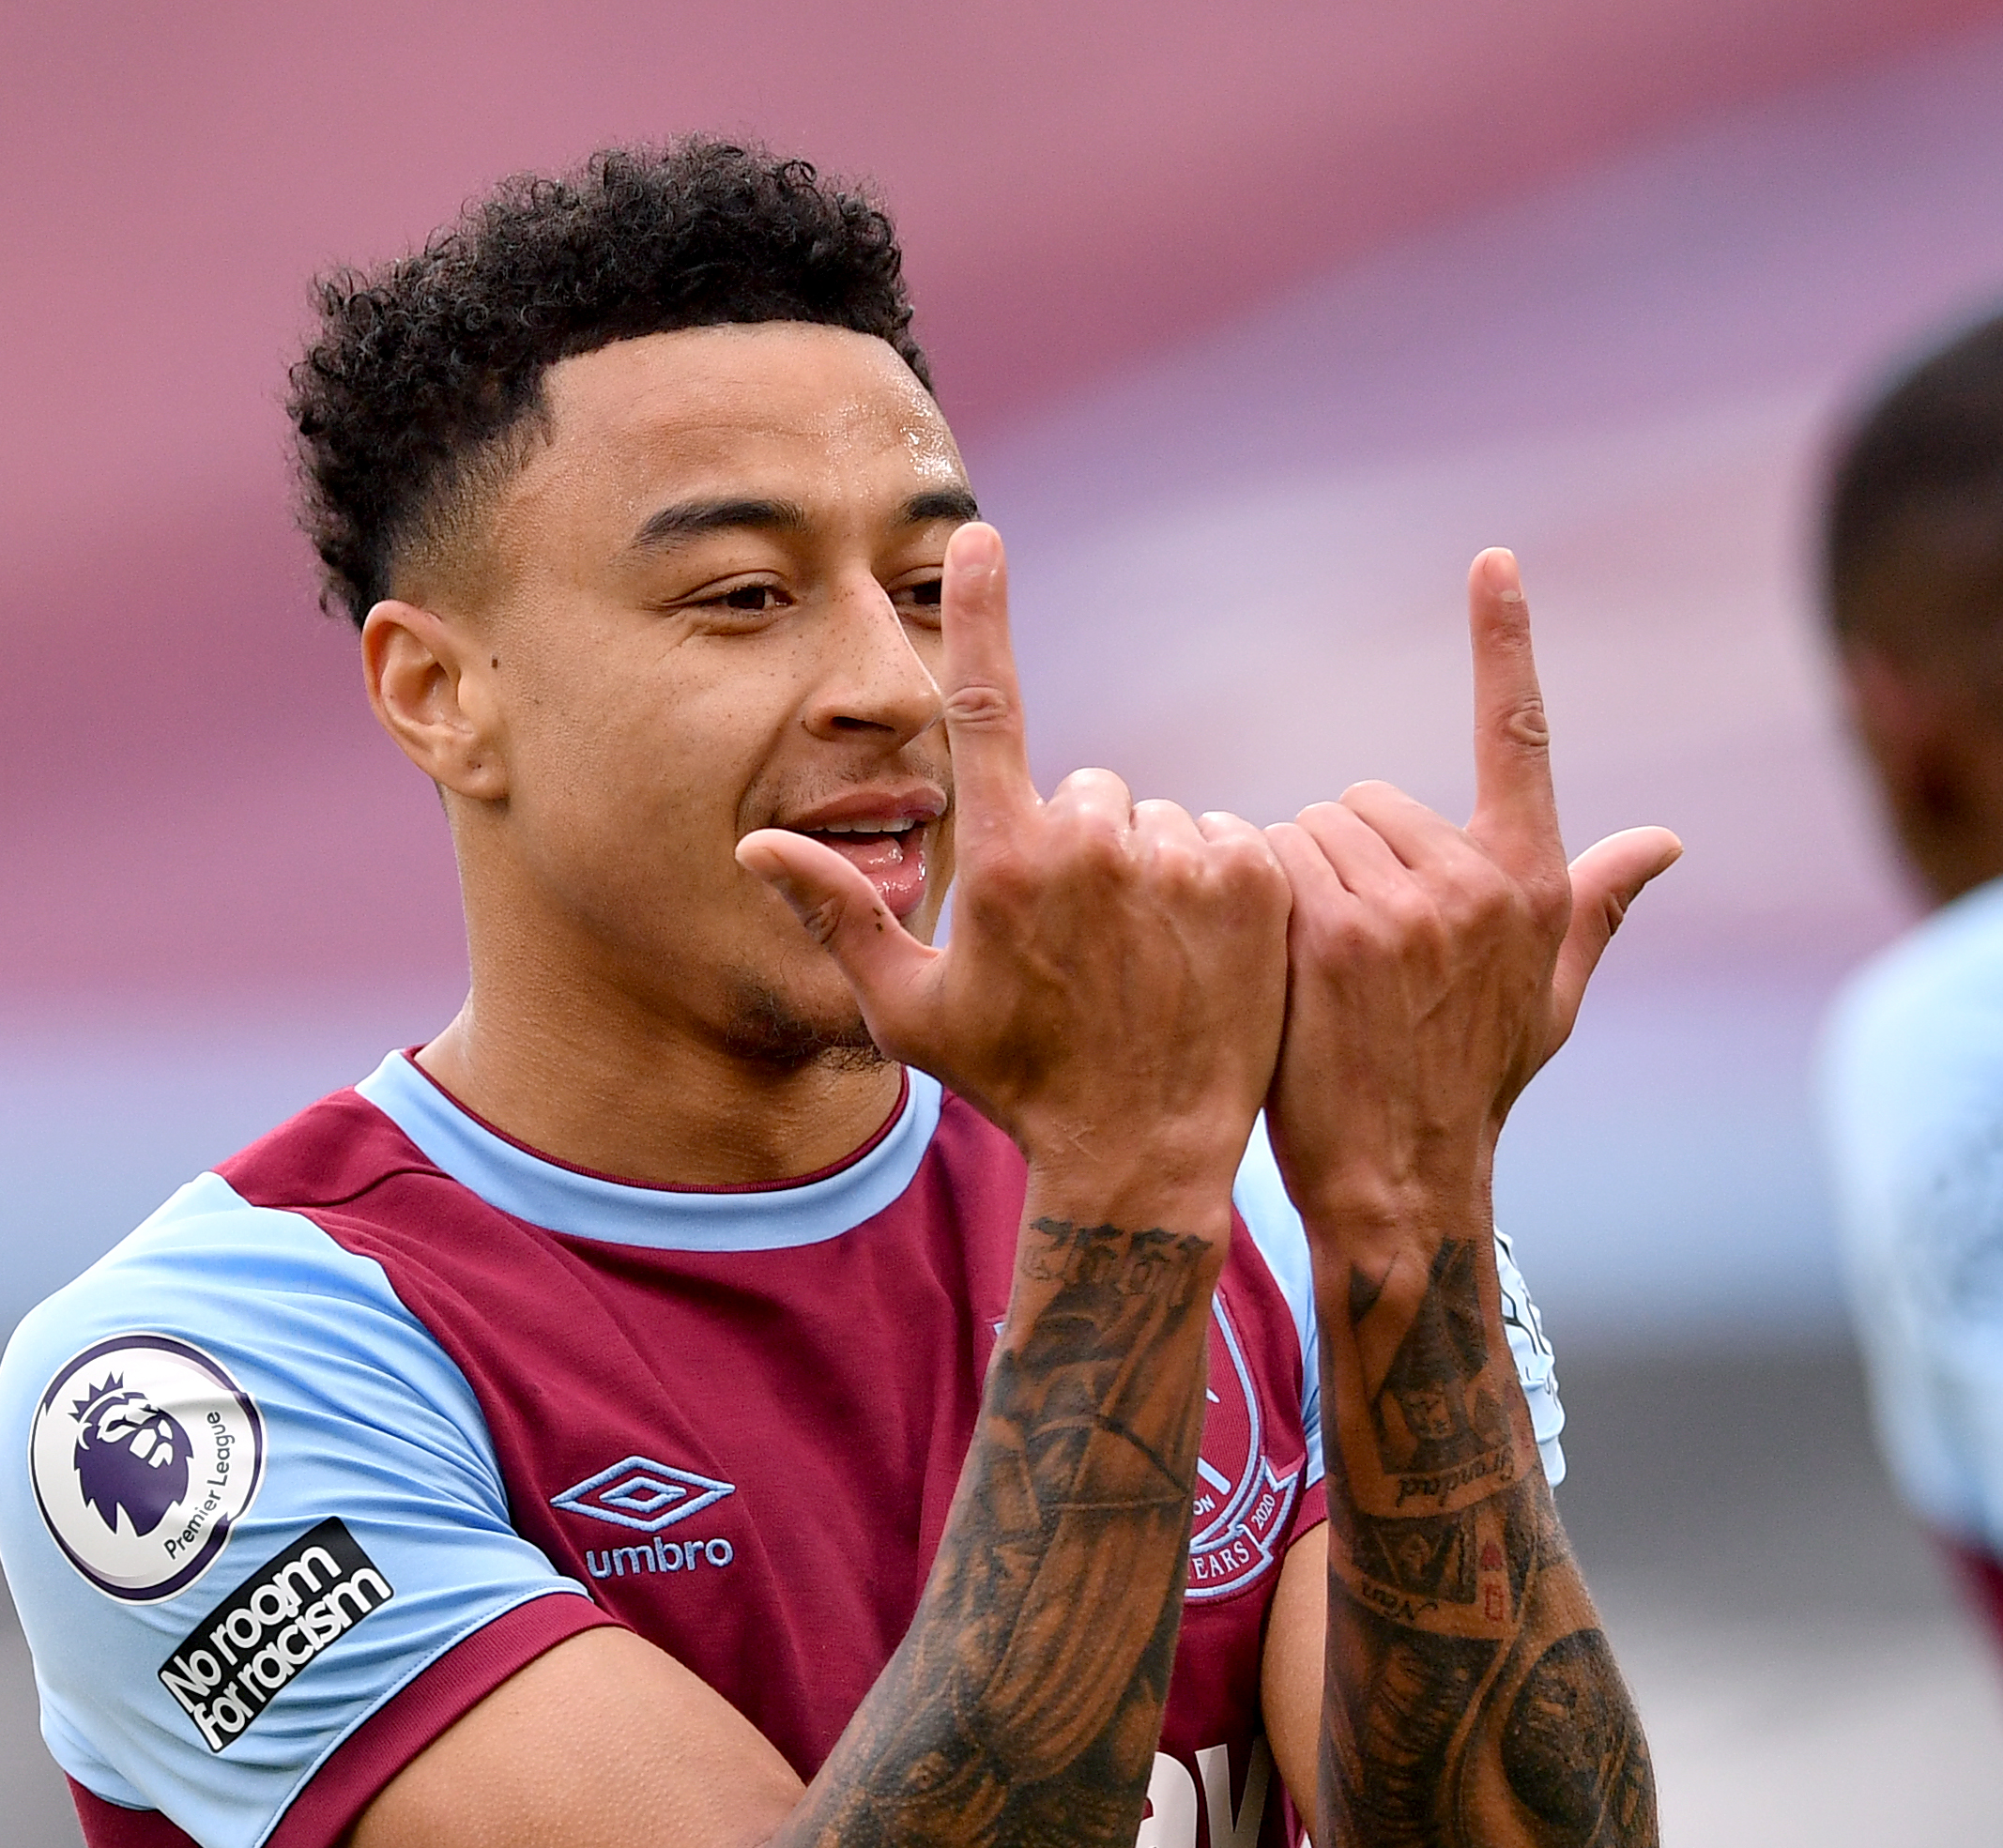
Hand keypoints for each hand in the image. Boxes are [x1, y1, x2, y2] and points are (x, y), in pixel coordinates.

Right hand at [740, 523, 1290, 1210]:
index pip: (985, 707)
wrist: (1143, 1152)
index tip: (981, 539)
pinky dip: (1207, 886)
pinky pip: (1217, 841)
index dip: (979, 615)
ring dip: (1144, 871)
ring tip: (1139, 961)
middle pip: (1085, 790)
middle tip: (1079, 945)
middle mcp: (1093, 845)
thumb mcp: (909, 1011)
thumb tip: (752, 849)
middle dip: (1079, 845)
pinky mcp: (1250, 881)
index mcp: (1005, 861)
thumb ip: (837, 915)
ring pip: (1153, 822)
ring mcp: (1177, 862)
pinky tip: (1192, 956)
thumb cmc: (1015, 1086)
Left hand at [1264, 549, 1678, 1229]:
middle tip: (1354, 953)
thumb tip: (1669, 841)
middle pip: (1368, 797)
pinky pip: (1271, 860)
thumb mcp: (1548, 999)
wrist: (1402, 1185)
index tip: (1493, 559)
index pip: (1522, 734)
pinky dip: (1261, 902)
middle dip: (1347, 856)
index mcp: (1532, 883)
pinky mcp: (1335, 930)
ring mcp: (1407, 904)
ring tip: (1320, 972)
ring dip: (1298, 884)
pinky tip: (1278, 968)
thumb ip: (1595, 905)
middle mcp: (1479, 882)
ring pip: (1312, 830)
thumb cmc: (1470, 1091)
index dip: (1506, 641)